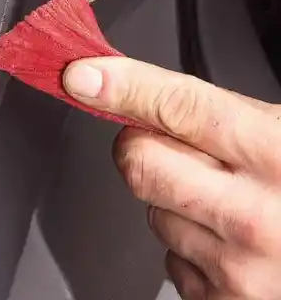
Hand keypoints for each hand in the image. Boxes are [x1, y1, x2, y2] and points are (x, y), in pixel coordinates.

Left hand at [63, 58, 280, 298]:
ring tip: (223, 204)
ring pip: (150, 212)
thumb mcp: (280, 134)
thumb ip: (213, 114)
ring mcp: (238, 269)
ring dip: (173, 202)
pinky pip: (170, 258)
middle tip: (174, 149)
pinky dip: (188, 246)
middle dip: (141, 148)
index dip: (123, 85)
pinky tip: (227, 241)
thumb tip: (132, 91)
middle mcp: (256, 215)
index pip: (177, 107)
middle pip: (139, 162)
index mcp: (276, 153)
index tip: (83, 76)